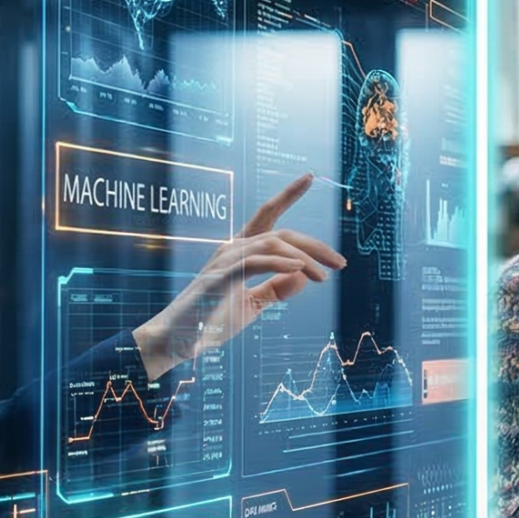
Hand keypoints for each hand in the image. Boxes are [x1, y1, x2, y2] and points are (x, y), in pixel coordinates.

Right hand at [133, 174, 344, 377]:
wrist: (177, 340)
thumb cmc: (211, 321)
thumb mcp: (253, 304)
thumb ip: (277, 289)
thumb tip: (303, 274)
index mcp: (240, 252)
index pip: (267, 217)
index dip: (288, 195)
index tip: (309, 177)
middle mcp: (232, 248)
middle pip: (281, 233)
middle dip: (314, 245)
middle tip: (340, 262)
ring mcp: (225, 260)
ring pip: (273, 244)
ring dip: (304, 258)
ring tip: (325, 275)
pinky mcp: (220, 277)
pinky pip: (255, 262)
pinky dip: (279, 263)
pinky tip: (300, 268)